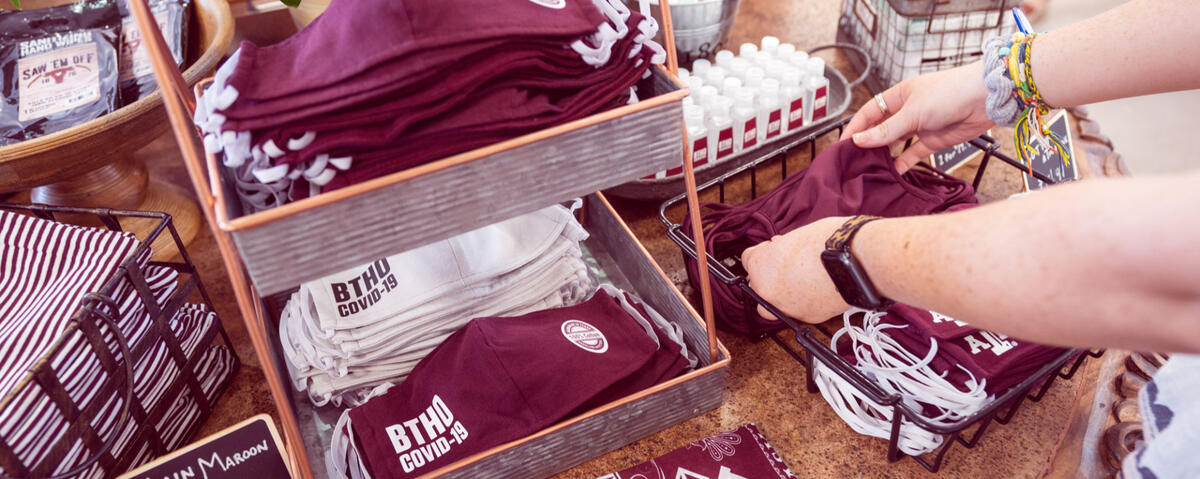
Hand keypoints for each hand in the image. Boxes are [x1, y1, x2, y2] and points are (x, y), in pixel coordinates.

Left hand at [741, 216, 850, 323]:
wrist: (858, 261)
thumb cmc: (830, 241)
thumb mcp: (796, 235)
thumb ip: (781, 247)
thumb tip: (780, 250)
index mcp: (760, 264)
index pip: (747, 259)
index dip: (763, 254)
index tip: (772, 253)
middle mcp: (767, 289)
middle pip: (756, 285)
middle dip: (769, 276)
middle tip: (788, 266)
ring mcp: (785, 307)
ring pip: (772, 306)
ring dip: (780, 296)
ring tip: (801, 282)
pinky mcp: (806, 318)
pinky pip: (796, 311)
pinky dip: (803, 303)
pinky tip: (816, 290)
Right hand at [840, 61, 994, 172]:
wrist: (985, 98)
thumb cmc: (950, 93)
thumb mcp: (912, 112)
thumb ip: (886, 130)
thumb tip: (858, 140)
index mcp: (898, 96)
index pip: (869, 113)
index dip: (855, 128)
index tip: (843, 145)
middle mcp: (907, 110)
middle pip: (880, 129)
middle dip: (867, 143)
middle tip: (853, 160)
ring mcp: (920, 126)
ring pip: (895, 143)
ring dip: (884, 154)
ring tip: (870, 168)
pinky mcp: (934, 140)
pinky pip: (913, 154)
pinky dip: (904, 163)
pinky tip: (893, 172)